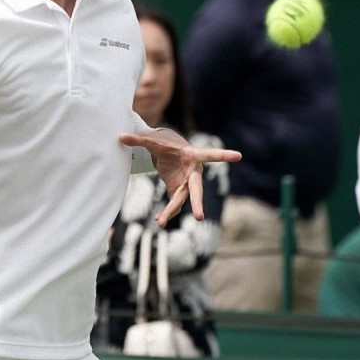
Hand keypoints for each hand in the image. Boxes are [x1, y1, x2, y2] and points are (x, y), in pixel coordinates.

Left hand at [118, 129, 240, 226]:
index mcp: (192, 155)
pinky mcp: (179, 190)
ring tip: (160, 222)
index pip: (210, 155)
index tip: (239, 155)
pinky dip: (167, 212)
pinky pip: (175, 203)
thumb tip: (120, 137)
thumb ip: (138, 139)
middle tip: (199, 217)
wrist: (167, 152)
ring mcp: (187, 183)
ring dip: (172, 211)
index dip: (223, 155)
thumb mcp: (151, 141)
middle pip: (196, 189)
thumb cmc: (164, 144)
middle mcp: (193, 172)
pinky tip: (158, 220)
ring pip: (182, 200)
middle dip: (197, 203)